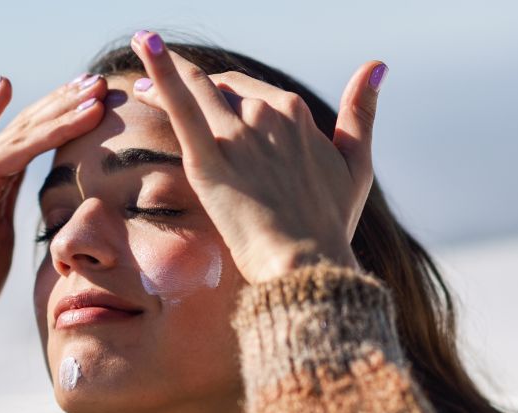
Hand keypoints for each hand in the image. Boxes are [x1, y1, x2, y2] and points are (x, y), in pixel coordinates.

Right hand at [0, 73, 107, 368]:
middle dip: (66, 103)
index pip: (35, 138)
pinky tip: (3, 86)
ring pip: (16, 135)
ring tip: (87, 91)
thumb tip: (47, 207)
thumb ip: (16, 211)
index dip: (65, 116)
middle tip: (100, 81)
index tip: (98, 98)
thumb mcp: (3, 237)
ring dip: (54, 112)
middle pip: (29, 127)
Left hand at [128, 31, 384, 282]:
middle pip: (220, 90)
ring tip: (140, 63)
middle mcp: (266, 114)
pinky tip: (145, 43)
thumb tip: (377, 66)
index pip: (251, 92)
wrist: (307, 263)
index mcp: (296, 113)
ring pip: (196, 89)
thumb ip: (362, 112)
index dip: (226, 91)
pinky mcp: (208, 159)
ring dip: (165, 72)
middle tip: (155, 84)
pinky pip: (181, 105)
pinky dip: (162, 71)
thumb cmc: (331, 224)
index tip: (207, 95)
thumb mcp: (356, 164)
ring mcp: (237, 135)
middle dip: (192, 84)